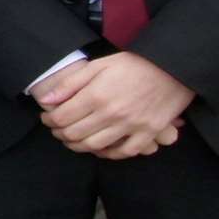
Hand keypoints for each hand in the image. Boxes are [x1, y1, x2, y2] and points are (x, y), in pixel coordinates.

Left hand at [36, 52, 194, 159]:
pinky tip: (100, 148)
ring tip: (72, 140)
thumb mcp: (98, 65)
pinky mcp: (147, 133)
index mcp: (96, 95)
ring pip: (95, 146)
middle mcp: (111, 114)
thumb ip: (70, 84)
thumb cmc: (133, 64)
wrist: (171, 68)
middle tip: (56, 130)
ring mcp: (130, 126)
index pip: (62, 117)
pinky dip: (108, 154)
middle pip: (75, 134)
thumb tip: (46, 101)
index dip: (49, 121)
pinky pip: (124, 152)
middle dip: (60, 134)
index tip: (46, 118)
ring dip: (78, 146)